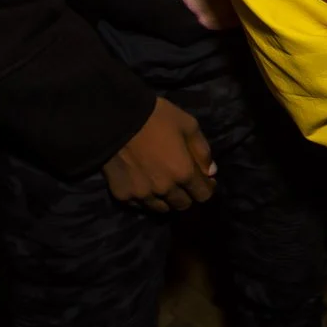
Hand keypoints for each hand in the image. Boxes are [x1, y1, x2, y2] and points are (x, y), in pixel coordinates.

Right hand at [102, 96, 215, 212]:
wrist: (115, 119)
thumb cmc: (156, 118)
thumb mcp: (188, 125)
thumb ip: (203, 151)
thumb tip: (211, 172)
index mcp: (183, 172)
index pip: (203, 195)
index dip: (207, 187)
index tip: (204, 179)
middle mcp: (164, 190)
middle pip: (183, 205)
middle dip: (187, 194)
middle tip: (182, 181)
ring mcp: (142, 195)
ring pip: (162, 208)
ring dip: (166, 199)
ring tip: (162, 184)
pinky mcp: (123, 196)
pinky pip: (140, 205)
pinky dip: (145, 198)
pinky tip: (143, 183)